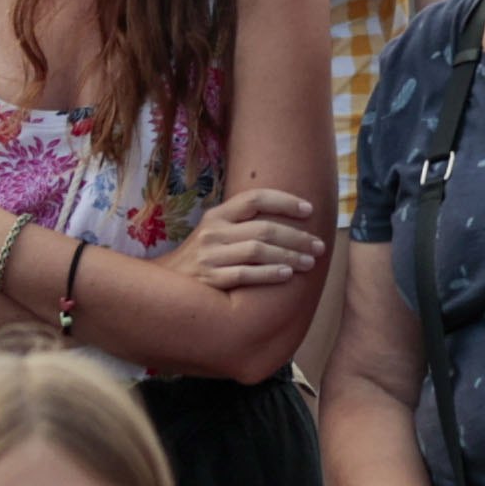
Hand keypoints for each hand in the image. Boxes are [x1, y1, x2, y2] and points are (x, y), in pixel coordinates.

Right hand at [160, 185, 326, 290]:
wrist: (165, 287)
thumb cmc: (201, 258)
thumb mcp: (214, 232)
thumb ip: (241, 224)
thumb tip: (286, 219)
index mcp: (216, 215)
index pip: (255, 198)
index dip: (285, 201)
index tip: (309, 210)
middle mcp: (213, 232)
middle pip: (264, 228)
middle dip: (297, 236)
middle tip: (319, 245)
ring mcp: (210, 256)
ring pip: (258, 251)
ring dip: (289, 255)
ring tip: (310, 261)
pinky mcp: (210, 280)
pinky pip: (245, 274)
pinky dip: (269, 274)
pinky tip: (287, 274)